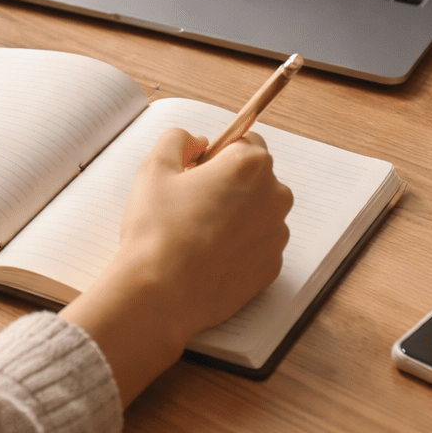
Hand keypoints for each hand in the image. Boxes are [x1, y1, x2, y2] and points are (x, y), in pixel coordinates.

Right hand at [60, 128, 292, 404]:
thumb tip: (196, 141)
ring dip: (235, 215)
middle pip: (255, 177)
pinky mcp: (271, 268)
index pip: (245, 141)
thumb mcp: (154, 166)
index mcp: (251, 165)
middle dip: (228, 184)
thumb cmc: (157, 229)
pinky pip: (257, 245)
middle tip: (190, 203)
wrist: (161, 293)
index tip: (195, 172)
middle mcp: (275, 197)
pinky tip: (207, 256)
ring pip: (257, 212)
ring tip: (195, 233)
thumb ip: (178, 139)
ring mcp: (276, 235)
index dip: (217, 154)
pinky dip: (238, 246)